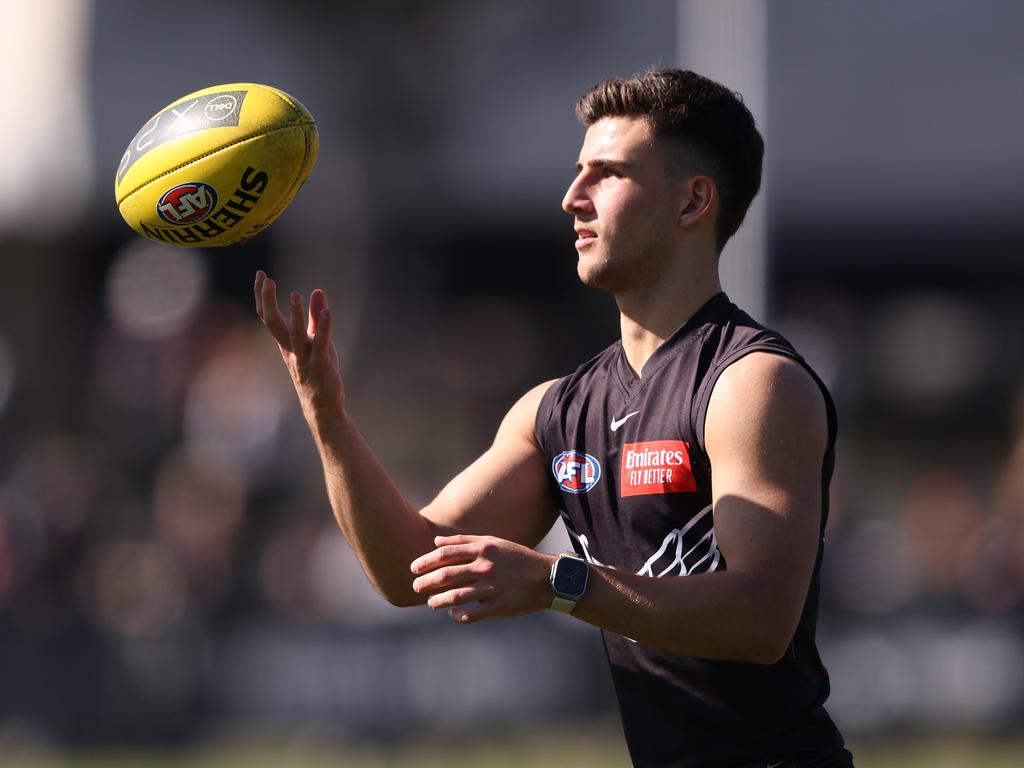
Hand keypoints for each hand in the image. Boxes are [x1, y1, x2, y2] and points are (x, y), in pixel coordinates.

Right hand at [254, 270, 343, 426]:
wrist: (322, 406)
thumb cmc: (318, 372)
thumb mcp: (317, 340)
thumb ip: (316, 317)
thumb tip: (317, 291)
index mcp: (286, 343)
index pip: (268, 316)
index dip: (262, 296)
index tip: (261, 274)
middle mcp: (290, 349)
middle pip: (273, 323)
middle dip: (268, 301)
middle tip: (266, 279)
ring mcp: (304, 358)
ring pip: (295, 335)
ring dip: (296, 315)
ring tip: (295, 294)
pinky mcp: (321, 366)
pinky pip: (320, 346)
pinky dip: (324, 329)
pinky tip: (327, 313)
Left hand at [410, 535, 555, 623]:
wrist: (547, 578)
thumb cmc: (517, 558)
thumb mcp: (494, 542)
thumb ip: (465, 541)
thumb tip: (436, 542)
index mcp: (483, 549)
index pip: (446, 553)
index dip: (426, 561)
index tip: (414, 568)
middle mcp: (486, 567)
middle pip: (447, 574)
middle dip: (426, 581)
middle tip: (415, 586)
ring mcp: (492, 587)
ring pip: (456, 596)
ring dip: (438, 601)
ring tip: (430, 603)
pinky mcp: (499, 606)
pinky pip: (472, 614)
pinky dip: (459, 615)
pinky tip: (452, 614)